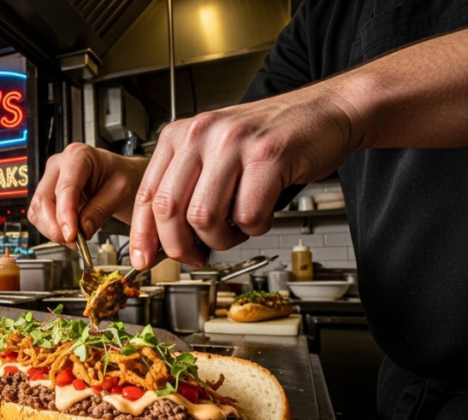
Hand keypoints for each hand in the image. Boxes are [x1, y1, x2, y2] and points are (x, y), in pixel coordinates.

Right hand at [28, 143, 147, 244]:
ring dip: (53, 230)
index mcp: (78, 156)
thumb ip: (99, 211)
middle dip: (55, 226)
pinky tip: (69, 234)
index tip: (71, 235)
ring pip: (37, 211)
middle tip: (73, 242)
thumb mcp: (120, 192)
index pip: (64, 188)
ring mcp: (50, 180)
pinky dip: (51, 230)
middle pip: (43, 199)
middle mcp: (59, 165)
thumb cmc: (123, 177)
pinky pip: (40, 216)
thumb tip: (81, 231)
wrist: (122, 177)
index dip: (65, 215)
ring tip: (75, 240)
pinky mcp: (48, 195)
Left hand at [131, 86, 355, 268]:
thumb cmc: (270, 139)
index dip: (143, 234)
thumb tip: (165, 240)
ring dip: (222, 238)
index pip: (147, 194)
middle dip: (180, 245)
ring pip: (205, 218)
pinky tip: (261, 213)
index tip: (143, 259)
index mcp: (180, 135)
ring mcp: (233, 144)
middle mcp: (201, 135)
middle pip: (169, 210)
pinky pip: (248, 215)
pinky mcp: (267, 157)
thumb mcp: (214, 153)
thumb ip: (187, 189)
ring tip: (236, 228)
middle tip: (195, 255)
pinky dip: (254, 227)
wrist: (325, 111)